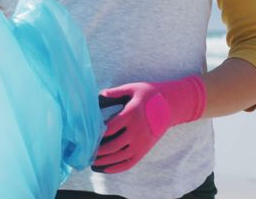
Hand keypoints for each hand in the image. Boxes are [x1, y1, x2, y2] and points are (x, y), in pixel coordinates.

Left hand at [92, 75, 206, 173]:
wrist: (171, 105)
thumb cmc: (150, 94)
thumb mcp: (133, 89)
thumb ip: (114, 93)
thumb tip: (97, 96)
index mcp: (132, 114)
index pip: (109, 128)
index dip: (96, 133)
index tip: (85, 134)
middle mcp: (137, 131)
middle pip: (112, 146)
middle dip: (96, 150)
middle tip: (83, 150)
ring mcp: (142, 142)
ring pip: (119, 157)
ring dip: (103, 161)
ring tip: (90, 160)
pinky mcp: (145, 149)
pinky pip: (129, 163)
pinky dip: (115, 167)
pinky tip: (104, 167)